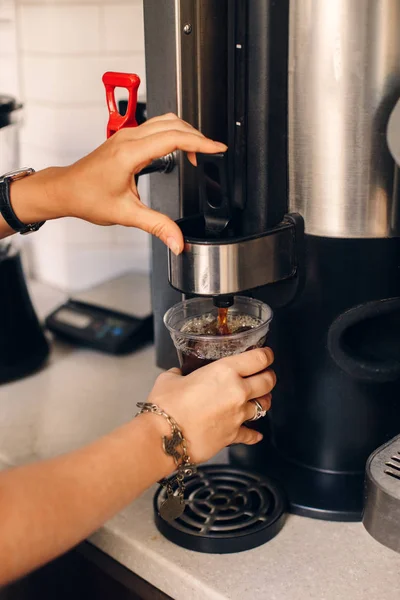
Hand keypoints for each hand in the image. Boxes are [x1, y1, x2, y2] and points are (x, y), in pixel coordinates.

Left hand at [8, 114, 226, 252]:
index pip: (173, 138)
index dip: (200, 143)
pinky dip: (174, 133)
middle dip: (197, 136)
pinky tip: (180, 148)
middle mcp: (128, 139)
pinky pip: (156, 126)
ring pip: (164, 121)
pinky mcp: (126, 138)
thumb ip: (156, 226)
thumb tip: (178, 241)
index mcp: (129, 154)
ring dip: (186, 132)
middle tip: (213, 153)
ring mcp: (126, 135)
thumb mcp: (125, 215)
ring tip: (199, 151)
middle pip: (173, 124)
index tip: (217, 148)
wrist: (65, 190)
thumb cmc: (87, 198)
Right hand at [145, 347, 275, 463]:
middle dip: (269, 377)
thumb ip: (179, 373)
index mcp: (225, 371)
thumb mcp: (169, 378)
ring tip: (259, 400)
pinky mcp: (234, 435)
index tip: (267, 355)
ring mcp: (238, 415)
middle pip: (268, 381)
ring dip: (263, 401)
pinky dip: (254, 434)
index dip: (266, 355)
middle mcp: (237, 391)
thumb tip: (178, 374)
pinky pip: (251, 434)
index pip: (259, 359)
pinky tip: (255, 434)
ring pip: (264, 405)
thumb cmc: (166, 406)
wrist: (164, 438)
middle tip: (265, 375)